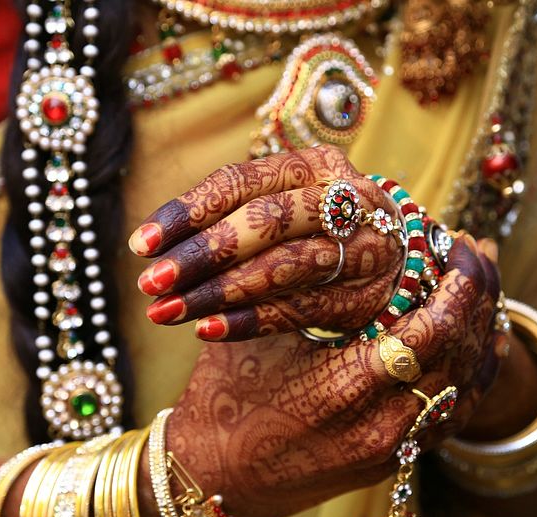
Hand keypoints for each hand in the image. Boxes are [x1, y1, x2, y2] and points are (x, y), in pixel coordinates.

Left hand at [127, 145, 404, 340]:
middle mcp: (345, 200)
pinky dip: (252, 321)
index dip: (188, 211)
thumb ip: (229, 218)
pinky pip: (301, 310)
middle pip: (267, 222)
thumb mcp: (281, 205)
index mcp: (314, 166)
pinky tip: (210, 330)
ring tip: (169, 312)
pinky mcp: (363, 297)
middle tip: (151, 282)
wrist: (395, 259)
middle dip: (202, 253)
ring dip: (220, 292)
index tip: (141, 245)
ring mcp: (361, 249)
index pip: (242, 182)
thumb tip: (154, 250)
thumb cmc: (315, 228)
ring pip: (284, 267)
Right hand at [163, 233, 500, 516]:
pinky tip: (483, 339)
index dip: (455, 281)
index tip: (456, 241)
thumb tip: (354, 231)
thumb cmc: (225, 399)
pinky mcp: (396, 462)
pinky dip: (475, 373)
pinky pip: (455, 413)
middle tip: (476, 250)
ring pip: (468, 384)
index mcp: (347, 388)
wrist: (214, 480)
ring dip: (482, 329)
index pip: (434, 328)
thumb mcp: (256, 335)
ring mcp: (395, 450)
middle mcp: (384, 426)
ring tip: (485, 284)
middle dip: (477, 295)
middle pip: (461, 352)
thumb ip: (306, 290)